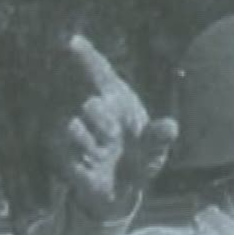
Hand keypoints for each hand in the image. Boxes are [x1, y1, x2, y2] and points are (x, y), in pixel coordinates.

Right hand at [47, 35, 178, 221]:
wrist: (120, 193)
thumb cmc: (139, 161)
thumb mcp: (155, 151)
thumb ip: (159, 138)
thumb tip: (171, 127)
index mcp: (118, 99)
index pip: (100, 71)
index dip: (86, 56)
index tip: (72, 41)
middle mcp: (95, 110)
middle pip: (92, 104)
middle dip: (105, 125)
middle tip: (114, 140)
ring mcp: (78, 130)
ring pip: (74, 125)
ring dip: (92, 144)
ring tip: (102, 154)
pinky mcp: (63, 152)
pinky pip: (65, 150)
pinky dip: (81, 161)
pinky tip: (91, 165)